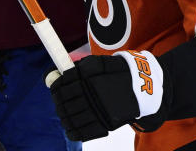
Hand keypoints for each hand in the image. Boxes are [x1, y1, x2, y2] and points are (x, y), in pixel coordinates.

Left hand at [49, 52, 165, 140]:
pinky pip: (83, 132)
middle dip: (59, 104)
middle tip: (58, 103)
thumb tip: (54, 74)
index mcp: (89, 80)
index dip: (55, 89)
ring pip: (72, 119)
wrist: (141, 86)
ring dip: (64, 118)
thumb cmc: (116, 72)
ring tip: (63, 116)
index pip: (63, 88)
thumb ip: (77, 68)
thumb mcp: (99, 63)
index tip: (53, 88)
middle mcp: (92, 96)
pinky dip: (73, 132)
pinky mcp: (105, 124)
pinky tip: (70, 129)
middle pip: (65, 105)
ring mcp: (98, 111)